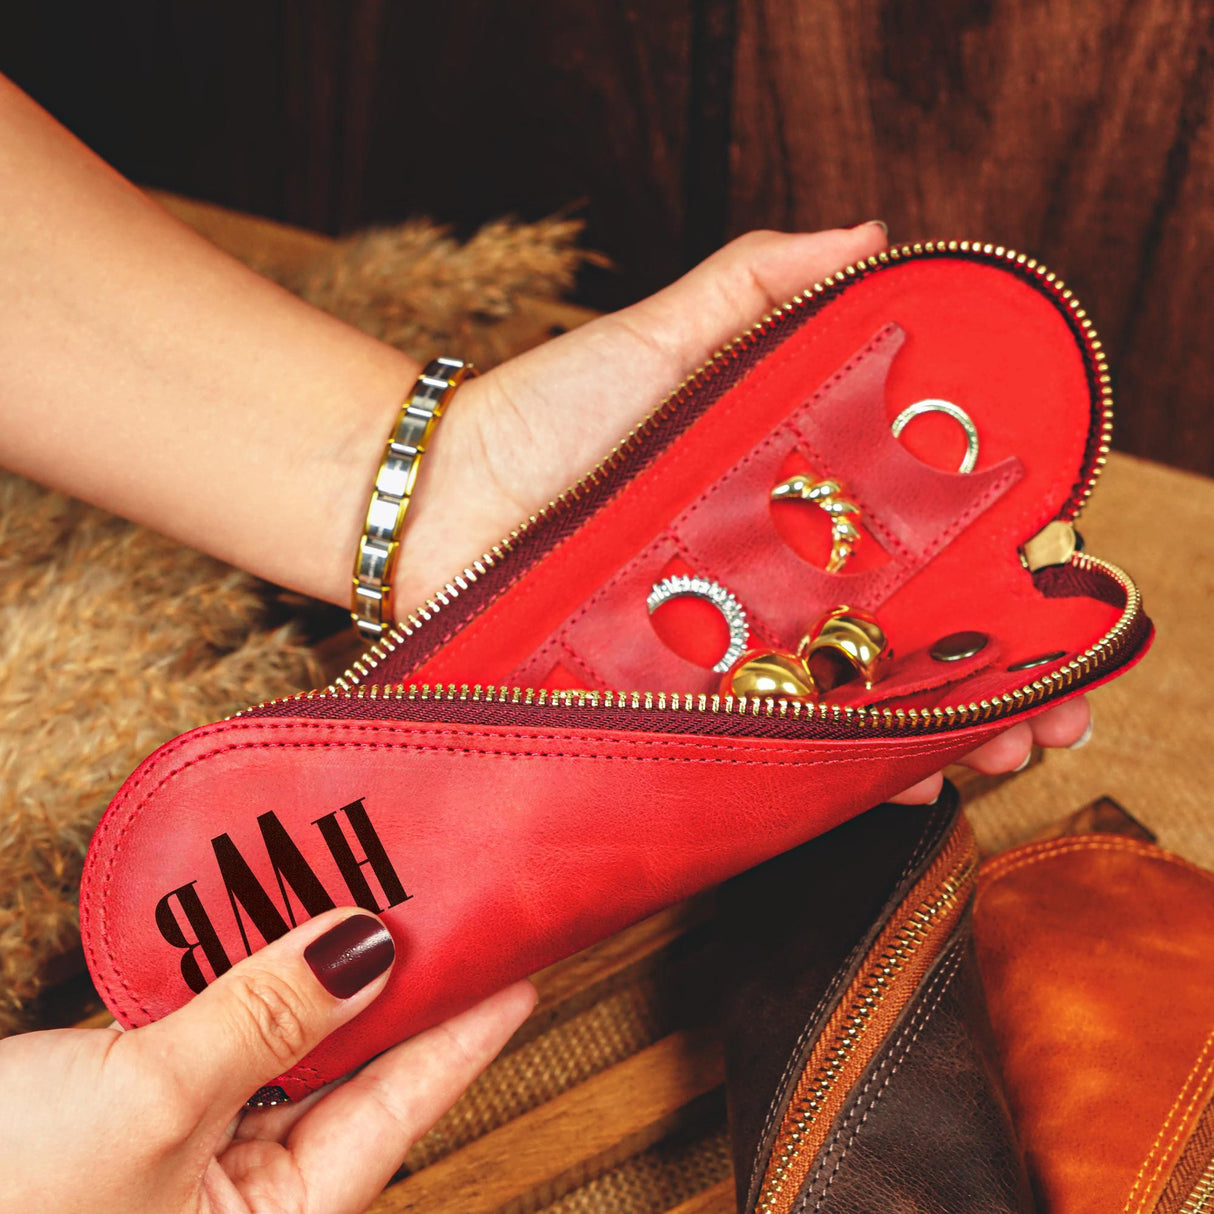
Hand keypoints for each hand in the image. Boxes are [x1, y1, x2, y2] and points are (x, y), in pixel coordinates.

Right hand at [0, 910, 534, 1213]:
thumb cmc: (2, 1202)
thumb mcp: (150, 1107)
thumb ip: (267, 1020)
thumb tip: (368, 945)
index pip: (402, 1107)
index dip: (470, 1028)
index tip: (522, 957)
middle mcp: (239, 1191)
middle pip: (349, 1063)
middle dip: (393, 978)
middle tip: (443, 892)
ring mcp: (186, 1143)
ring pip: (283, 1034)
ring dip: (315, 960)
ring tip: (372, 882)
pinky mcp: (134, 1101)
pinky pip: (215, 1022)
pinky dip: (239, 966)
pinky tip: (267, 912)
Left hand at [405, 225, 1092, 801]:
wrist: (437, 494)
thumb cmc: (547, 412)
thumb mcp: (662, 337)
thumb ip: (759, 288)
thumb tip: (876, 236)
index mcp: (784, 510)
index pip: (909, 555)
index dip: (986, 587)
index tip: (1053, 613)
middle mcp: (763, 588)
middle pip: (891, 645)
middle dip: (979, 686)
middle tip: (1046, 715)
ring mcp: (717, 655)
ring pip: (836, 708)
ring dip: (921, 740)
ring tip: (993, 755)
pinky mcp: (664, 706)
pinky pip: (750, 750)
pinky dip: (815, 773)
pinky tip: (883, 784)